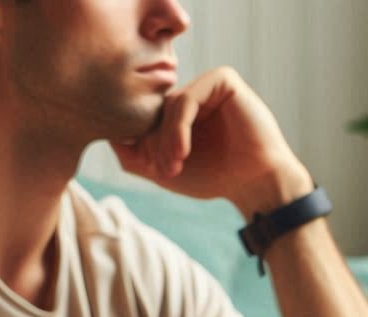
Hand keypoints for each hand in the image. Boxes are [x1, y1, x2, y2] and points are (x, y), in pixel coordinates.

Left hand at [110, 66, 311, 215]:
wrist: (258, 185)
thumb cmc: (218, 179)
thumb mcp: (167, 169)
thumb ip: (135, 154)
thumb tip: (108, 134)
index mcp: (182, 110)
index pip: (148, 116)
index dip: (142, 141)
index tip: (153, 171)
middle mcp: (194, 92)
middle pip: (156, 109)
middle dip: (154, 142)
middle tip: (163, 171)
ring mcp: (209, 84)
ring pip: (169, 105)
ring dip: (165, 139)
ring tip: (173, 167)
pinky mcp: (223, 80)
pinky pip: (188, 99)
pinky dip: (179, 128)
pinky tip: (183, 152)